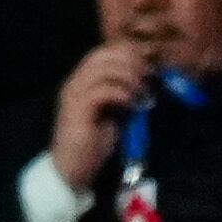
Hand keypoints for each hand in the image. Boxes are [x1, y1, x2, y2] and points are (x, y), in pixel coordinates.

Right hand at [47, 41, 152, 192]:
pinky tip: (133, 105)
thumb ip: (122, 95)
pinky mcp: (78, 109)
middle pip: (104, 54)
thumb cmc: (93, 143)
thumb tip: (144, 82)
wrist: (72, 169)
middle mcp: (75, 82)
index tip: (149, 66)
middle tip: (149, 78)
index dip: (129, 53)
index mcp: (82, 80)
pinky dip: (123, 94)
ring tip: (143, 93)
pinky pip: (103, 91)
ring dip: (130, 78)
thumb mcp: (112, 113)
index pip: (104, 51)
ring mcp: (74, 94)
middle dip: (131, 62)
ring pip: (104, 69)